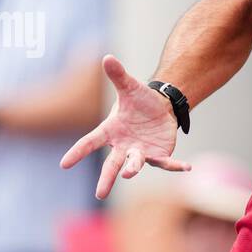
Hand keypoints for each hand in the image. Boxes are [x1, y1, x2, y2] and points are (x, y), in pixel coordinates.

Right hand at [60, 54, 191, 198]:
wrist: (159, 108)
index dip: (77, 152)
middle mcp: (123, 146)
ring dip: (134, 168)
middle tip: (100, 194)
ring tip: (130, 172)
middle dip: (107, 179)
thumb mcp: (129, 87)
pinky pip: (166, 163)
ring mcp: (140, 152)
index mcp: (110, 131)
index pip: (90, 142)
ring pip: (136, 163)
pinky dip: (175, 165)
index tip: (64, 164)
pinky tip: (187, 167)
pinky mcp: (157, 155)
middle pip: (112, 164)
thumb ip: (118, 75)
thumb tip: (108, 57)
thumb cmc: (139, 100)